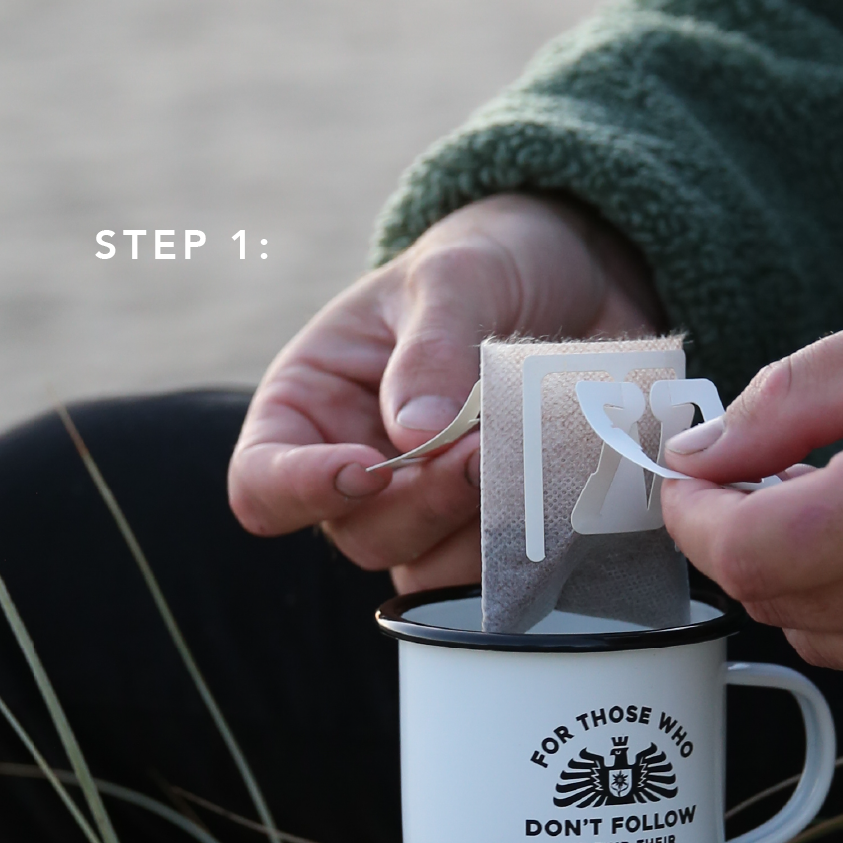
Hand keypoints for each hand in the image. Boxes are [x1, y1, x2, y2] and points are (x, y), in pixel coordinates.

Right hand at [227, 192, 664, 591]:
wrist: (579, 286)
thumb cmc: (490, 268)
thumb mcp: (458, 277)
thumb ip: (432, 348)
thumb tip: (415, 434)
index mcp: (313, 404)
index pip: (263, 481)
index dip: (302, 490)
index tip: (367, 467)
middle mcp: (362, 470)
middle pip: (364, 537)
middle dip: (426, 504)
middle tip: (484, 452)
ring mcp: (431, 512)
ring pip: (435, 572)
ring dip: (482, 534)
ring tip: (527, 461)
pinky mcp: (495, 534)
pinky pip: (503, 575)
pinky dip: (531, 545)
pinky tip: (557, 491)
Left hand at [657, 266, 842, 682]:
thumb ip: (794, 398)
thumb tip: (701, 456)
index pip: (762, 553)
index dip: (695, 522)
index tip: (684, 482)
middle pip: (784, 605)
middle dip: (741, 542)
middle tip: (749, 473)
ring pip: (830, 639)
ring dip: (799, 577)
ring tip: (825, 495)